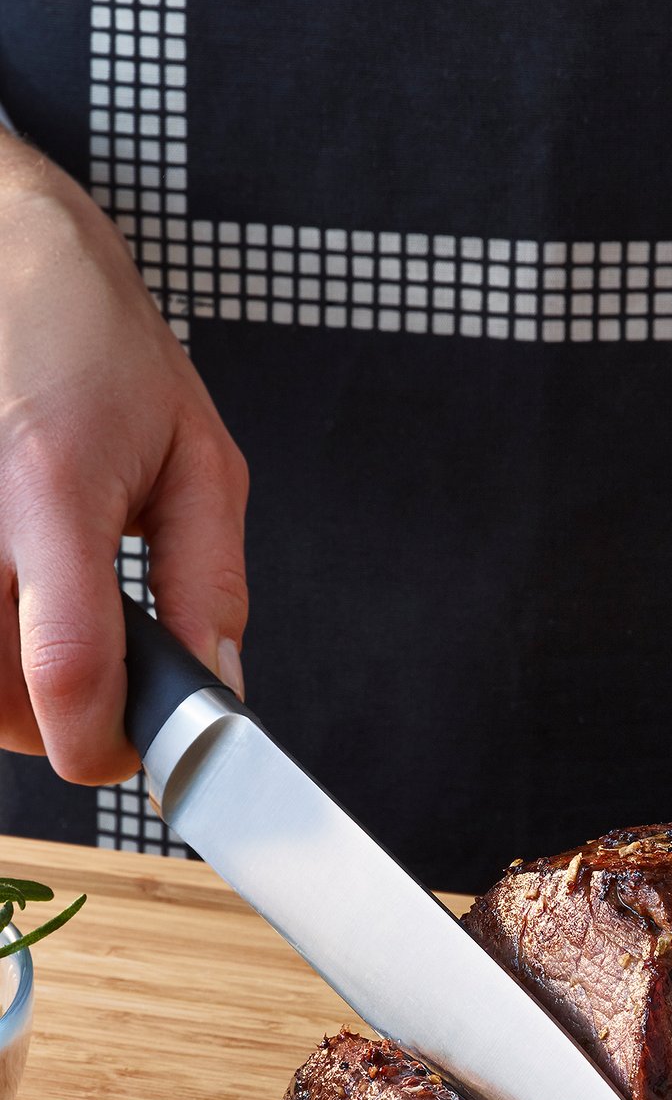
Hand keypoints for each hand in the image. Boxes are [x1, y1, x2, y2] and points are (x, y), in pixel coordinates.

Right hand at [0, 134, 247, 784]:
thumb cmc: (94, 343)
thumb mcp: (196, 454)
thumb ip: (210, 581)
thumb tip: (222, 687)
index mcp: (52, 487)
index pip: (65, 667)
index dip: (101, 742)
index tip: (131, 756)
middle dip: (58, 721)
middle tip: (100, 674)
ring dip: (5, 692)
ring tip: (46, 622)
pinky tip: (5, 603)